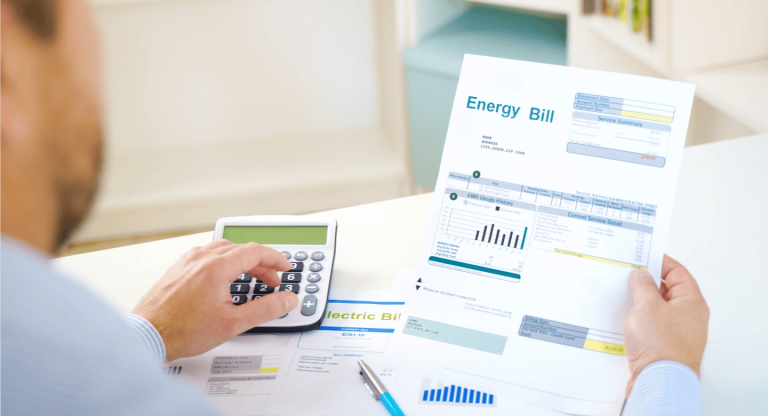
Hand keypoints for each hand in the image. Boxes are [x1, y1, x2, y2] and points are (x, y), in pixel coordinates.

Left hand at [132, 240, 297, 361]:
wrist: (147, 335)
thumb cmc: (181, 331)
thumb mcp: (233, 324)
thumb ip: (265, 309)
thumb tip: (287, 300)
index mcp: (216, 267)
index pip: (255, 251)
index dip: (275, 259)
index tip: (284, 267)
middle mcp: (201, 258)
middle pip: (241, 249)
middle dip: (261, 263)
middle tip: (272, 280)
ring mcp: (188, 261)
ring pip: (224, 249)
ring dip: (243, 259)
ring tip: (251, 276)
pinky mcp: (179, 267)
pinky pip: (208, 254)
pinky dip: (224, 260)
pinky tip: (226, 275)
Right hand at [623, 255, 708, 394]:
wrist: (660, 381)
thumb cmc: (661, 345)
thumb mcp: (647, 305)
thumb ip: (643, 285)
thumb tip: (641, 275)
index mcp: (692, 302)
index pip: (678, 273)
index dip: (661, 262)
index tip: (644, 256)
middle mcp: (689, 317)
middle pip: (668, 291)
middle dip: (648, 283)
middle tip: (629, 275)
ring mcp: (677, 333)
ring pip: (658, 309)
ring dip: (641, 302)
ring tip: (624, 297)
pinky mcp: (664, 347)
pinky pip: (652, 326)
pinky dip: (639, 320)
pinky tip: (625, 320)